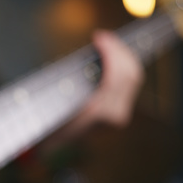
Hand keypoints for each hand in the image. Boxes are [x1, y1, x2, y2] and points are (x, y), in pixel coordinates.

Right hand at [39, 30, 142, 150]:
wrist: (53, 146)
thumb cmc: (49, 120)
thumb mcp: (55, 98)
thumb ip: (72, 77)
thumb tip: (90, 51)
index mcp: (98, 111)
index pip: (116, 74)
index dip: (110, 50)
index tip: (98, 36)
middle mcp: (114, 114)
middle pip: (131, 73)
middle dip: (120, 49)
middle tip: (104, 36)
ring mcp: (120, 115)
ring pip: (134, 77)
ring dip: (123, 56)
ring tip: (107, 43)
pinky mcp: (120, 113)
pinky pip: (129, 83)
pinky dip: (122, 65)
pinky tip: (111, 55)